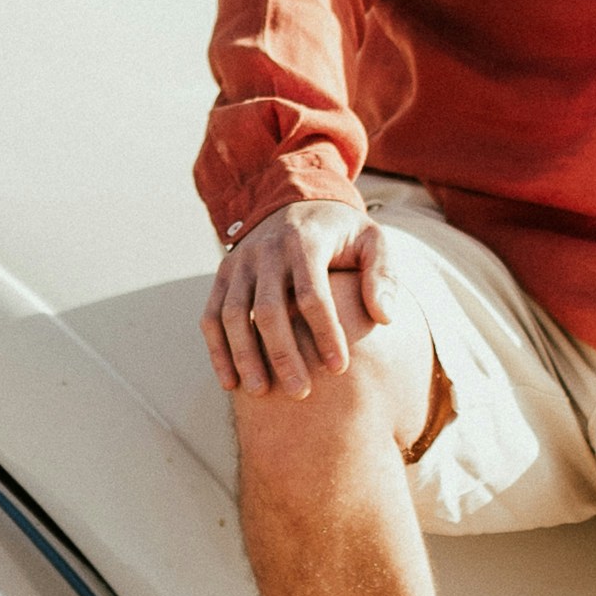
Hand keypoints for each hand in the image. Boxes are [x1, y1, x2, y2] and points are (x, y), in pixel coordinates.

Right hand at [202, 197, 390, 398]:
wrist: (294, 202)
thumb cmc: (341, 233)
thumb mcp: (372, 241)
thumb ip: (383, 275)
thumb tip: (384, 318)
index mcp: (305, 240)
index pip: (312, 292)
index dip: (324, 332)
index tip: (338, 369)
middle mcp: (266, 249)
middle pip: (268, 309)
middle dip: (283, 353)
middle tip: (300, 393)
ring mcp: (239, 262)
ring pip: (233, 314)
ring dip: (244, 356)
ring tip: (261, 393)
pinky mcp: (223, 275)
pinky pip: (211, 316)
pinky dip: (217, 350)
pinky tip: (230, 383)